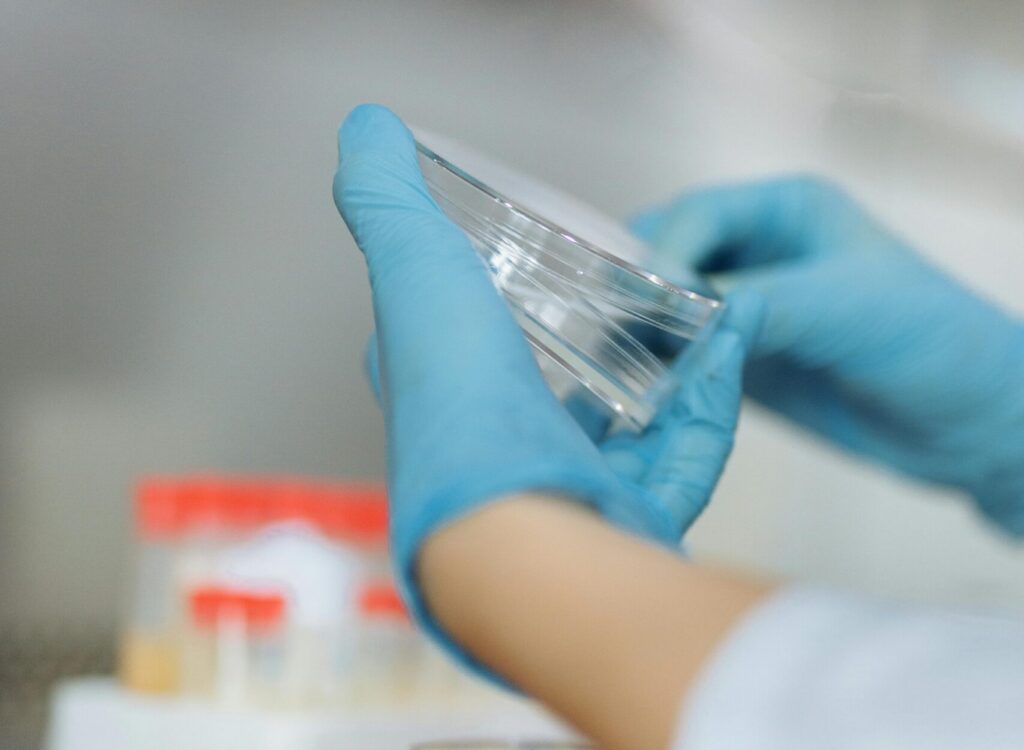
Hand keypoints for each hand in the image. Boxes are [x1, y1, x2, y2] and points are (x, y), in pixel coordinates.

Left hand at [333, 104, 762, 672]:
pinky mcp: (633, 520)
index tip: (528, 260)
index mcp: (447, 401)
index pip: (461, 346)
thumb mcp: (416, 272)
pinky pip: (685, 459)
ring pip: (627, 433)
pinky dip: (710, 408)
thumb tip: (365, 129)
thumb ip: (388, 204)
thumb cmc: (462, 400)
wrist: (517, 526)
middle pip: (552, 392)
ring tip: (699, 317)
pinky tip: (728, 354)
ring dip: (667, 375)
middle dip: (595, 344)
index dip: (485, 304)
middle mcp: (503, 454)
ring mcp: (571, 493)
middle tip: (635, 288)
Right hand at [633, 177, 1023, 532]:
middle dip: (640, 288)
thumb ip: (764, 303)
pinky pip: (682, 354)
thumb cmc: (933, 341)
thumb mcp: (849, 308)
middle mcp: (756, 251)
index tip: (644, 300)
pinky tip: (641, 386)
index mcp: (785, 210)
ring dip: (640, 330)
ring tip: (615, 362)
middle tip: (611, 329)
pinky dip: (658, 367)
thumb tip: (677, 312)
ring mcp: (745, 308)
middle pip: (669, 256)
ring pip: (666, 307)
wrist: (973, 425)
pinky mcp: (741, 360)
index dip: (664, 253)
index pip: (698, 217)